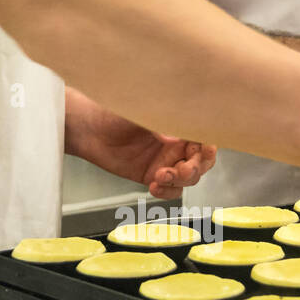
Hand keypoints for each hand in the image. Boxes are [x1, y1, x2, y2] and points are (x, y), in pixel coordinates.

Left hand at [65, 89, 215, 199]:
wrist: (89, 128)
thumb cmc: (115, 110)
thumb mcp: (147, 107)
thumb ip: (172, 112)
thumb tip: (193, 108)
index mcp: (180, 124)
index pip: (206, 138)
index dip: (210, 147)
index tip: (204, 150)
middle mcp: (176, 143)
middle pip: (202, 162)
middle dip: (195, 168)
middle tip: (181, 170)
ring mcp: (165, 161)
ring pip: (189, 179)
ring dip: (179, 181)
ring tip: (160, 176)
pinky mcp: (152, 176)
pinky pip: (171, 190)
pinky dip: (167, 191)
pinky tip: (154, 186)